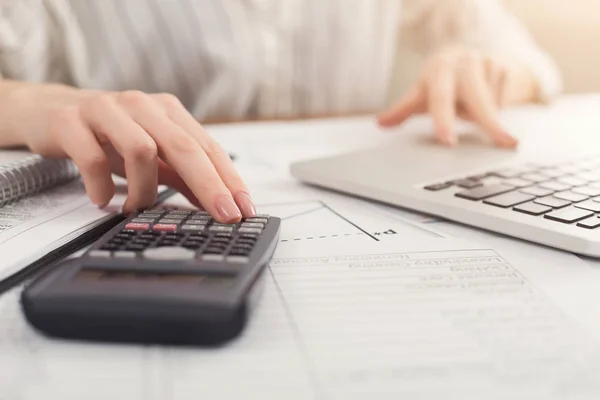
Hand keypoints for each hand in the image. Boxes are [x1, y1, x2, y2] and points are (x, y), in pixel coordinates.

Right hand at [4, 84, 255, 222]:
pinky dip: (101, 186)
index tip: (244, 210)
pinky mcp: (71, 122)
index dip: (229, 179)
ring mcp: (106, 109)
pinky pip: (92, 158)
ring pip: (141, 150)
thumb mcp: (152, 154)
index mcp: (167, 111)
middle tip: (223, 216)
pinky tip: (103, 199)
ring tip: (137, 209)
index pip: (207, 147)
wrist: (48, 111)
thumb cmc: (109, 136)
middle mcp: (142, 105)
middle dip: (209, 185)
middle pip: (184, 146)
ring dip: (145, 189)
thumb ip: (183, 176)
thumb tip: (218, 206)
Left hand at [377, 46, 538, 147]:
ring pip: (489, 107)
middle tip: (506, 142)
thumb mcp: (420, 93)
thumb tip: (380, 123)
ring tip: (467, 105)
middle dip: (490, 124)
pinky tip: (484, 99)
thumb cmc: (440, 81)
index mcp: (439, 69)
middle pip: (479, 101)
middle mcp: (464, 63)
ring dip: (480, 116)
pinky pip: (501, 103)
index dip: (443, 121)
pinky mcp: (504, 69)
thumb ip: (401, 110)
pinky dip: (493, 110)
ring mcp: (487, 63)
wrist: (468, 56)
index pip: (440, 100)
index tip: (448, 141)